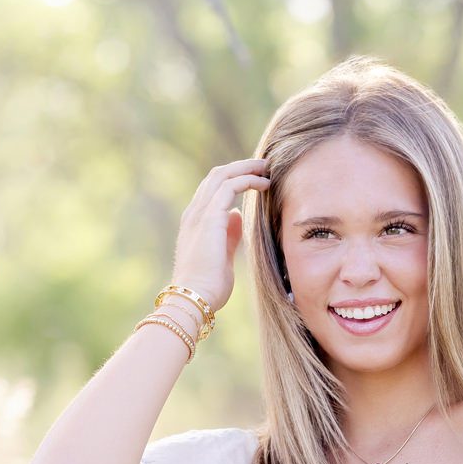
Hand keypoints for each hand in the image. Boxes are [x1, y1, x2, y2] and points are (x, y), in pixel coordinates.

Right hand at [171, 158, 270, 310]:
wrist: (194, 298)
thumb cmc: (209, 286)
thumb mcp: (222, 256)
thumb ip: (228, 235)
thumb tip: (237, 216)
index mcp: (195, 222)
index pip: (213, 189)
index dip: (234, 178)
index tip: (256, 178)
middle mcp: (194, 213)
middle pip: (216, 176)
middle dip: (242, 167)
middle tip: (265, 166)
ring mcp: (199, 214)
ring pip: (222, 175)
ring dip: (247, 168)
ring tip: (268, 168)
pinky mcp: (209, 217)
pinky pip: (229, 186)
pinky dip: (248, 180)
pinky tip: (264, 183)